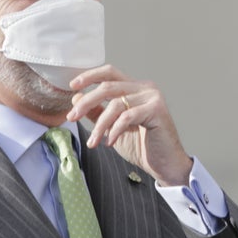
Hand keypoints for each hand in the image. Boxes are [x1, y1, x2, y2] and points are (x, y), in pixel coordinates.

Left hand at [66, 65, 192, 186]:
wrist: (165, 165)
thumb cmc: (142, 147)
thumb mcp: (112, 128)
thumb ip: (97, 112)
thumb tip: (76, 98)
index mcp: (135, 88)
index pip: (110, 73)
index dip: (90, 76)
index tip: (73, 85)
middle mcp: (145, 88)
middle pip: (108, 86)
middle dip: (86, 102)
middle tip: (72, 117)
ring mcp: (152, 97)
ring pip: (115, 104)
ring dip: (99, 125)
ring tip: (93, 142)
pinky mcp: (156, 110)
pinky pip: (127, 117)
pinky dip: (115, 130)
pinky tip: (110, 142)